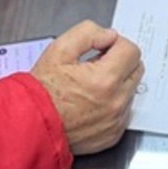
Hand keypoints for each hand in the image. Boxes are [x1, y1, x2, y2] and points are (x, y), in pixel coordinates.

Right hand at [31, 20, 143, 154]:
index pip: (132, 51)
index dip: (116, 44)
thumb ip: (89, 33)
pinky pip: (124, 111)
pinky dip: (113, 103)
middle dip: (120, 62)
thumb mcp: (59, 48)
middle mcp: (115, 102)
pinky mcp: (113, 135)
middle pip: (136, 69)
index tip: (102, 49)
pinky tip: (92, 102)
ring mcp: (115, 121)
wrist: (30, 125)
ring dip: (117, 83)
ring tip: (90, 85)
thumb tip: (110, 35)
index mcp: (105, 79)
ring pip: (131, 90)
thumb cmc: (42, 90)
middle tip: (96, 64)